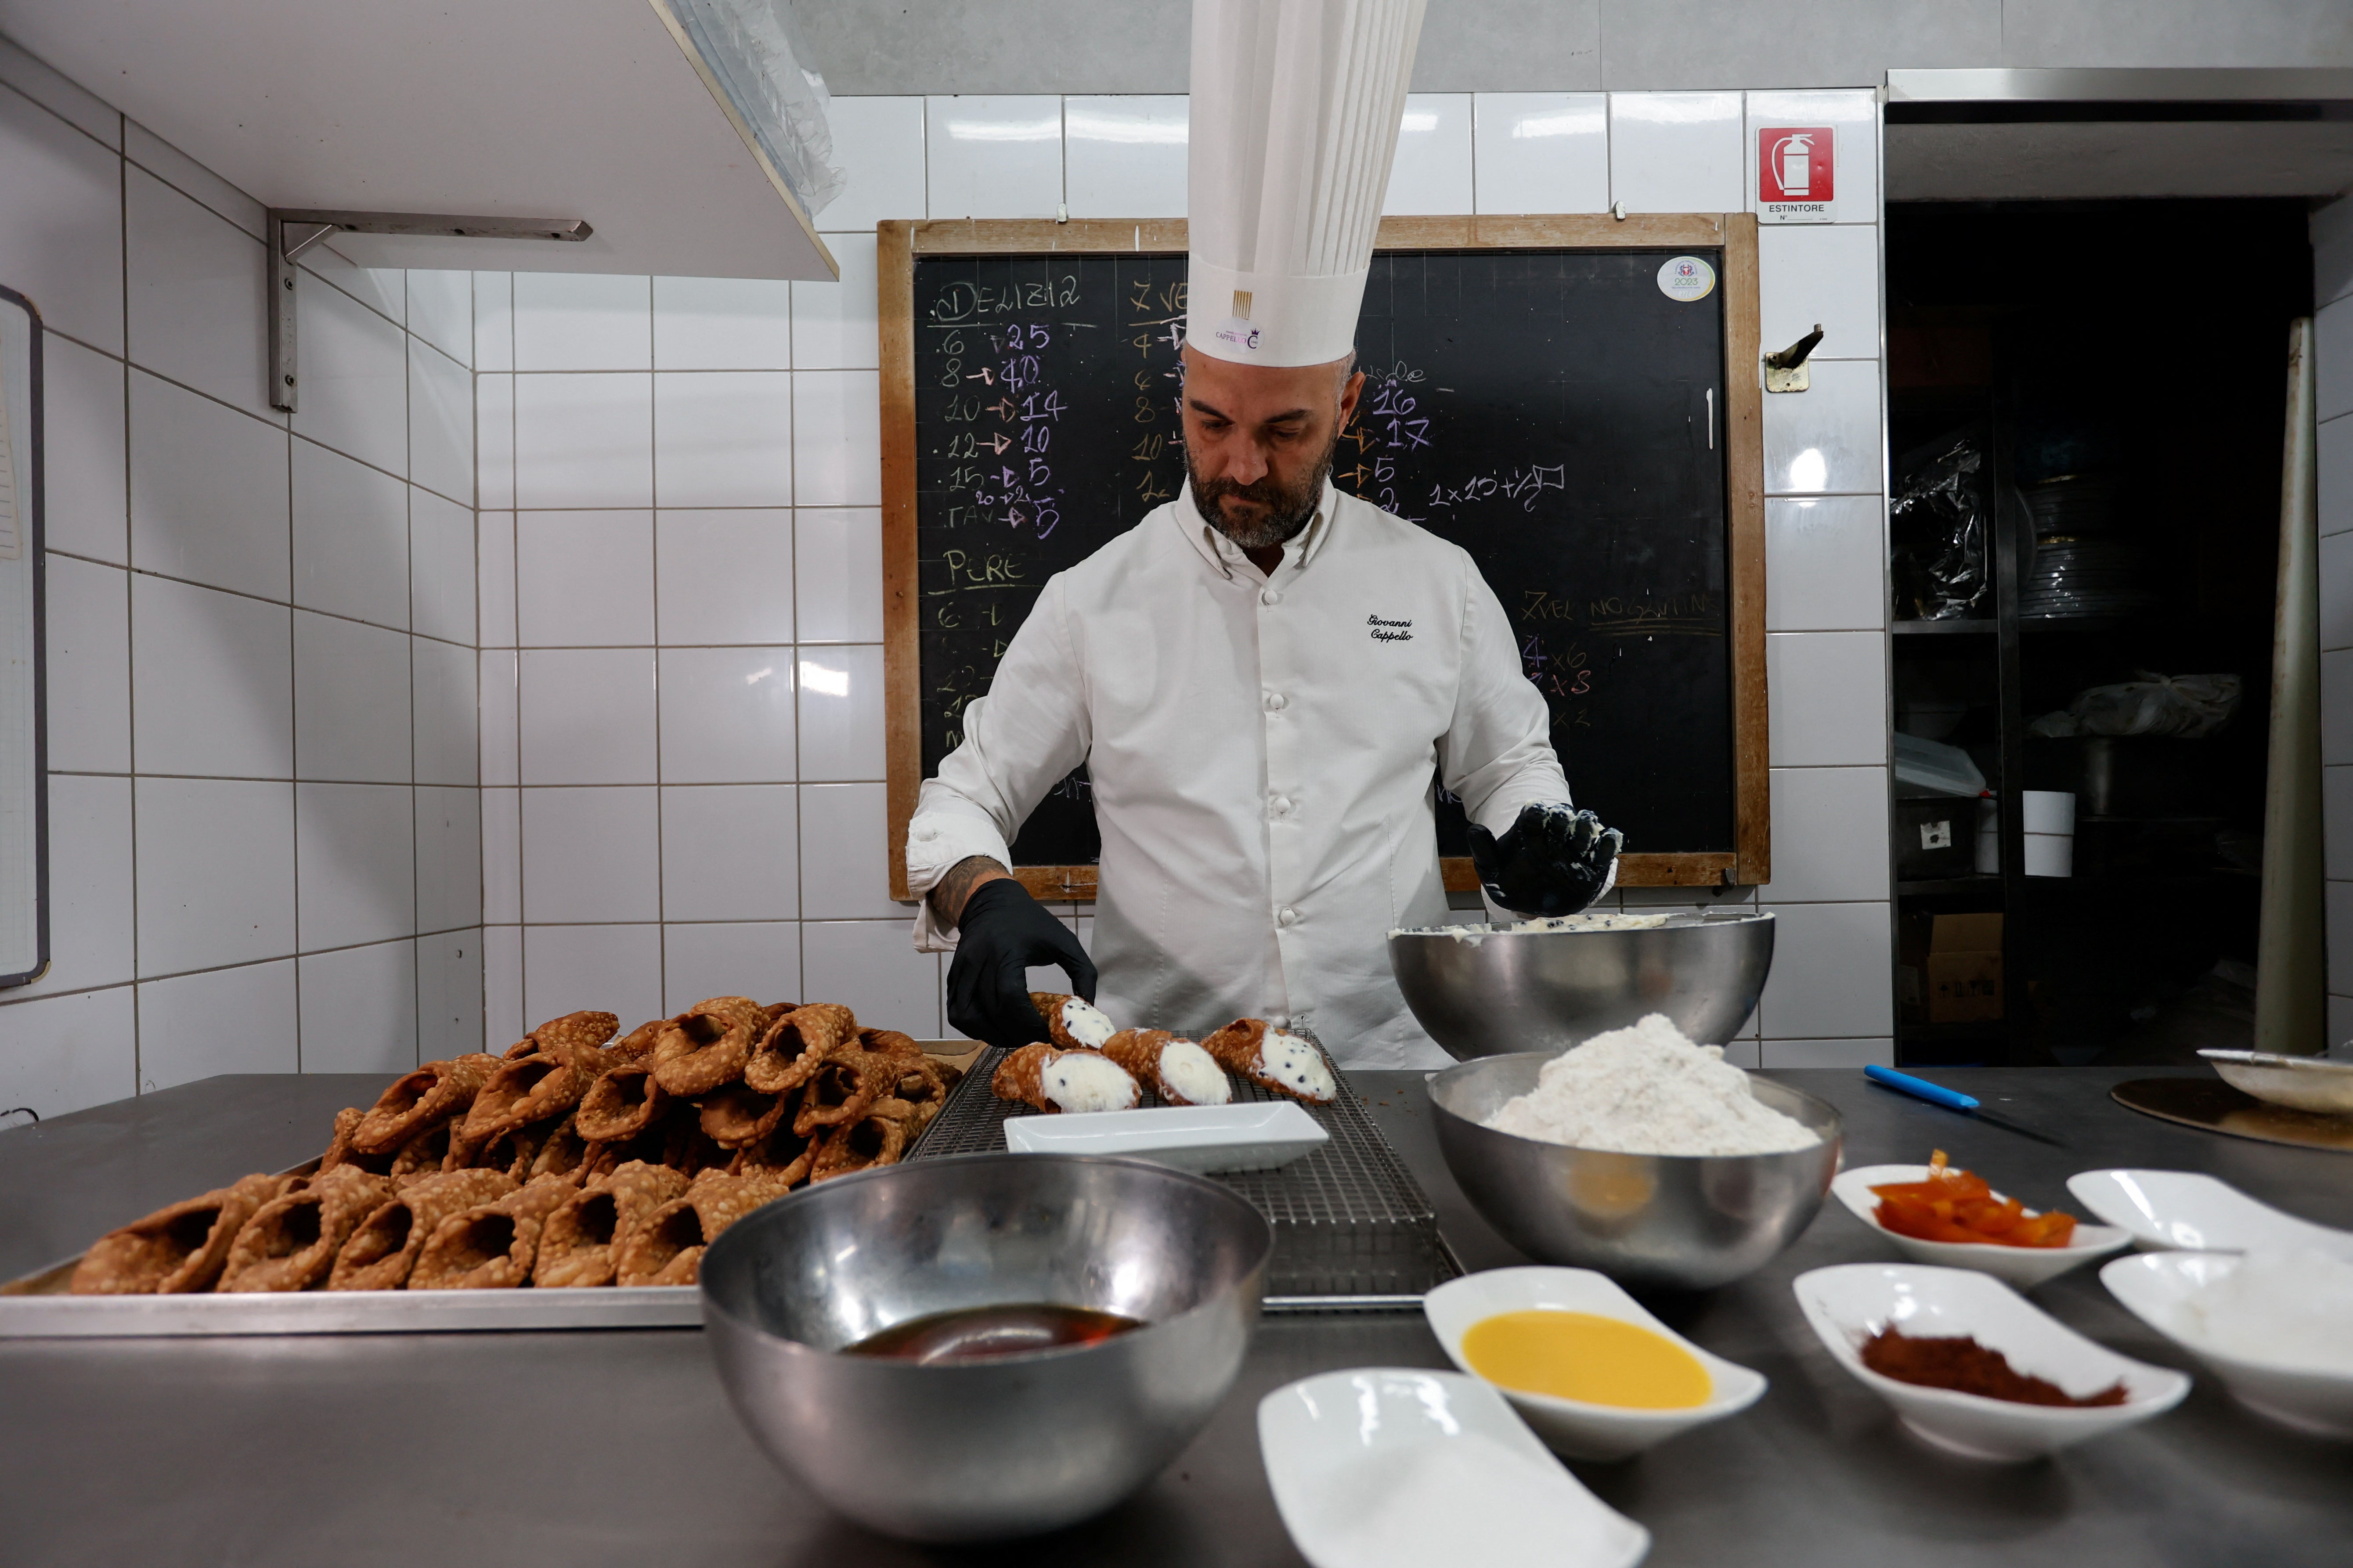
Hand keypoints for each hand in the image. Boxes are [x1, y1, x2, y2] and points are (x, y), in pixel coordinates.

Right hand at [945, 879, 1098, 1050]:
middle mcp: (978, 960)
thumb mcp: (1064, 940)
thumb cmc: (1031, 922)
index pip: (1009, 997)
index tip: (1046, 1032)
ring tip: (1013, 1036)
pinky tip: (994, 1027)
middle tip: (1034, 1039)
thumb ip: (1083, 972)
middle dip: (1014, 1034)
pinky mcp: (952, 977)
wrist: (991, 901)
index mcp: (1006, 950)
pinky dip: (974, 1028)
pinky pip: (956, 1013)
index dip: (1027, 1023)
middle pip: (990, 1012)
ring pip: (966, 1018)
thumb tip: (1088, 1007)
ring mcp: (961, 970)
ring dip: (990, 1035)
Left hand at [1467, 803, 1622, 916]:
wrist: (1532, 902)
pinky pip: (1602, 854)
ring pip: (1583, 833)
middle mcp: (1555, 839)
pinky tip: (1609, 837)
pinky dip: (1608, 844)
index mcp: (1531, 834)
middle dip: (1562, 818)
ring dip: (1585, 826)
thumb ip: (1484, 851)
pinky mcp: (1593, 867)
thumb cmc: (1511, 882)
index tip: (1535, 810)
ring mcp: (1575, 851)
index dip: (1535, 814)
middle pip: (1561, 822)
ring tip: (1586, 822)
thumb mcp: (1492, 870)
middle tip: (1562, 816)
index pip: (1533, 819)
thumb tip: (1474, 829)